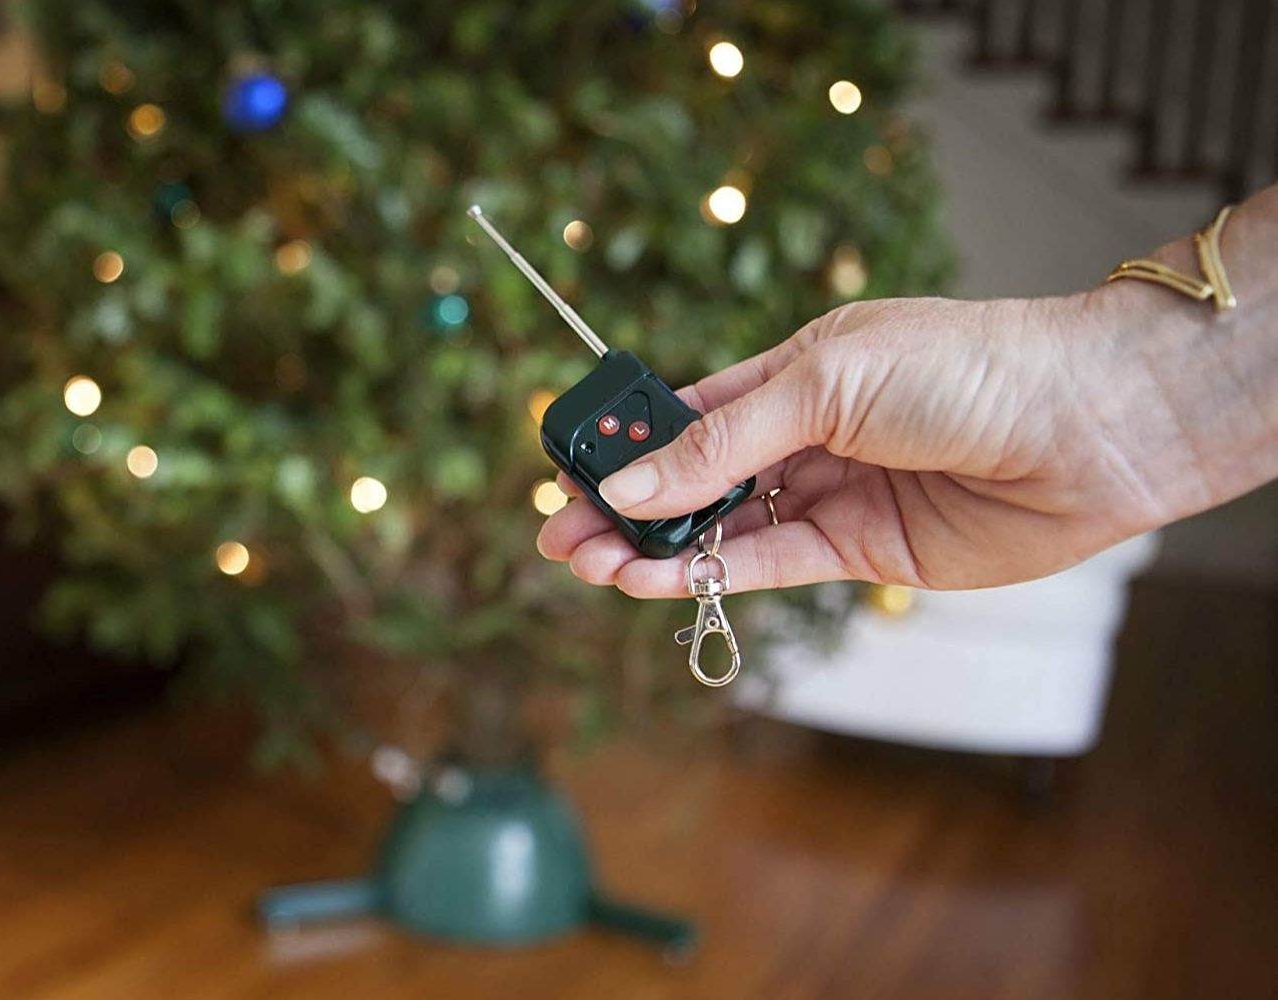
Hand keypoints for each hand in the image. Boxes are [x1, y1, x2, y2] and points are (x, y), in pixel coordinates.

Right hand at [538, 292, 1194, 596]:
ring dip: (654, 548)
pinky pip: (768, 564)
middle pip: (694, 478)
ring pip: (723, 528)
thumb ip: (724, 444)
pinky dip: (710, 573)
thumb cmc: (966, 369)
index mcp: (795, 371)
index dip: (630, 443)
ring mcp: (833, 494)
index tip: (571, 467)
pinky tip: (652, 578)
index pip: (689, 412)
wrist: (1086, 427)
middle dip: (626, 505)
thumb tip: (631, 485)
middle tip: (558, 532)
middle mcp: (808, 434)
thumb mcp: (826, 383)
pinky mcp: (861, 550)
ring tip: (586, 563)